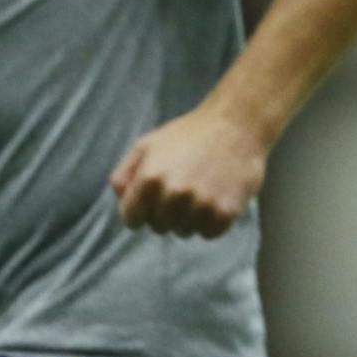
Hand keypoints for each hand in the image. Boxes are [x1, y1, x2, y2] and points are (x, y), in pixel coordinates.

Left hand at [109, 105, 267, 238]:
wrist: (237, 123)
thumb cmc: (189, 133)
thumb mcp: (147, 144)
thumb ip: (124, 173)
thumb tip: (120, 200)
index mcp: (150, 179)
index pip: (132, 219)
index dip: (141, 210)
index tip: (154, 199)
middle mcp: (173, 194)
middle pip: (158, 227)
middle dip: (166, 213)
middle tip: (183, 189)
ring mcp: (200, 204)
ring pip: (184, 232)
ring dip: (190, 218)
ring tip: (201, 191)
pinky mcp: (225, 211)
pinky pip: (209, 233)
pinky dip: (211, 222)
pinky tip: (216, 198)